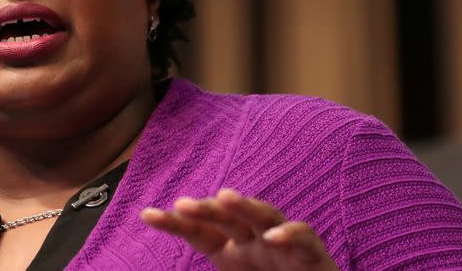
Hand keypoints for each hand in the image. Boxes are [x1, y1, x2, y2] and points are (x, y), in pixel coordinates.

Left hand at [140, 188, 338, 270]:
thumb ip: (217, 265)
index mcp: (234, 252)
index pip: (201, 233)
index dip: (176, 224)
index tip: (147, 214)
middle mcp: (256, 242)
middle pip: (230, 218)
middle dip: (208, 209)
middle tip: (183, 204)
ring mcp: (285, 245)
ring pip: (265, 215)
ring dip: (246, 206)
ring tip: (225, 197)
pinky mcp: (313, 254)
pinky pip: (303, 236)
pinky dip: (289, 234)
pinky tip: (270, 237)